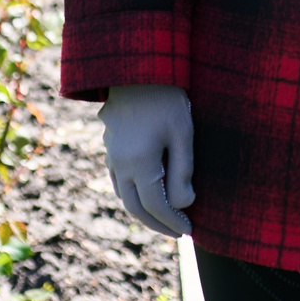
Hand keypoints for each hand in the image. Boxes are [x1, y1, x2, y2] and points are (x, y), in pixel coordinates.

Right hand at [100, 84, 195, 236]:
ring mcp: (111, 155)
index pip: (157, 206)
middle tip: (178, 232)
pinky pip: (117, 181)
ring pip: (123, 196)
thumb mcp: (183, 134)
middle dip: (157, 224)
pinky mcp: (109, 146)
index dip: (173, 221)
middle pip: (136, 208)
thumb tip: (184, 204)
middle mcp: (120, 164)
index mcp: (139, 164)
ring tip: (164, 218)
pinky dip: (131, 195)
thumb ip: (183, 172)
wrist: (137, 68)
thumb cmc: (167, 98)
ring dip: (143, 212)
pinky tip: (145, 194)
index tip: (189, 230)